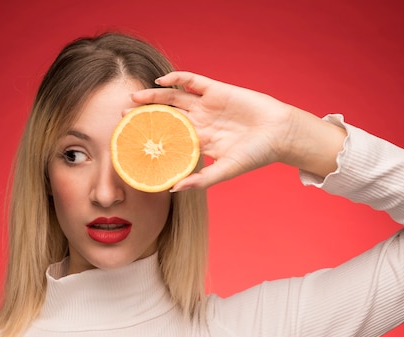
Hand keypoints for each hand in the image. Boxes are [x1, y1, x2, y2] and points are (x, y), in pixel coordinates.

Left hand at [130, 71, 345, 190]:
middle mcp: (201, 122)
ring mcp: (207, 105)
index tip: (130, 143)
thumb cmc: (257, 155)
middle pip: (166, 117)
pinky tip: (160, 81)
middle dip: (145, 116)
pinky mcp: (216, 90)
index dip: (151, 140)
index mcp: (201, 142)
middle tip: (122, 118)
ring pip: (174, 98)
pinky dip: (177, 79)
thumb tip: (173, 189)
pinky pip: (192, 81)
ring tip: (133, 99)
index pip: (170, 140)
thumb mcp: (226, 170)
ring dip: (154, 97)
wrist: (281, 134)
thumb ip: (201, 180)